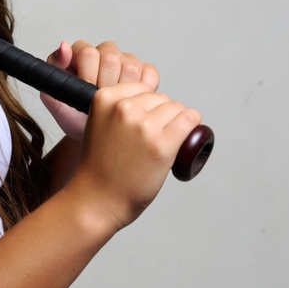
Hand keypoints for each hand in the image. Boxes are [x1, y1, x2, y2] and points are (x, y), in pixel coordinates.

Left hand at [41, 40, 159, 140]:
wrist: (94, 136)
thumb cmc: (73, 115)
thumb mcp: (55, 99)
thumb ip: (52, 73)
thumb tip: (64, 46)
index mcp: (81, 53)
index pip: (88, 52)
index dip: (87, 75)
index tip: (84, 92)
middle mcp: (104, 53)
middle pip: (111, 58)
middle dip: (104, 85)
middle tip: (99, 101)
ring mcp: (126, 60)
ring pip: (131, 66)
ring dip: (122, 90)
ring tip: (112, 103)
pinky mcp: (144, 72)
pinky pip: (149, 73)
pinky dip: (142, 90)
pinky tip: (130, 101)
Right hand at [73, 81, 201, 229]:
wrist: (95, 199)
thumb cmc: (99, 166)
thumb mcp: (98, 123)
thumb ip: (116, 107)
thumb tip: (151, 100)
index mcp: (104, 98)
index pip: (142, 87)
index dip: (146, 105)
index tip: (142, 123)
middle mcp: (124, 108)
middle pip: (161, 98)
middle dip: (161, 115)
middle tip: (151, 140)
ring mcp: (144, 126)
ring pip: (177, 108)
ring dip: (176, 123)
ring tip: (164, 143)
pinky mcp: (162, 145)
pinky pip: (190, 120)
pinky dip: (192, 128)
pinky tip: (186, 139)